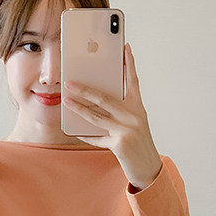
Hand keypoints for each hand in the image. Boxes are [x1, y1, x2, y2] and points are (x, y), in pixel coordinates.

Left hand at [62, 43, 162, 190]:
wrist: (149, 168)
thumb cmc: (139, 143)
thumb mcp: (134, 123)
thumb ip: (120, 110)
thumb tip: (95, 100)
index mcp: (138, 107)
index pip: (133, 80)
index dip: (128, 63)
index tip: (124, 47)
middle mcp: (134, 116)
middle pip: (105, 98)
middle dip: (85, 89)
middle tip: (69, 82)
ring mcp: (127, 130)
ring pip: (97, 117)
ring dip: (79, 108)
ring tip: (66, 101)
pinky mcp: (120, 145)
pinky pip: (97, 137)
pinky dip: (85, 134)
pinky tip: (74, 130)